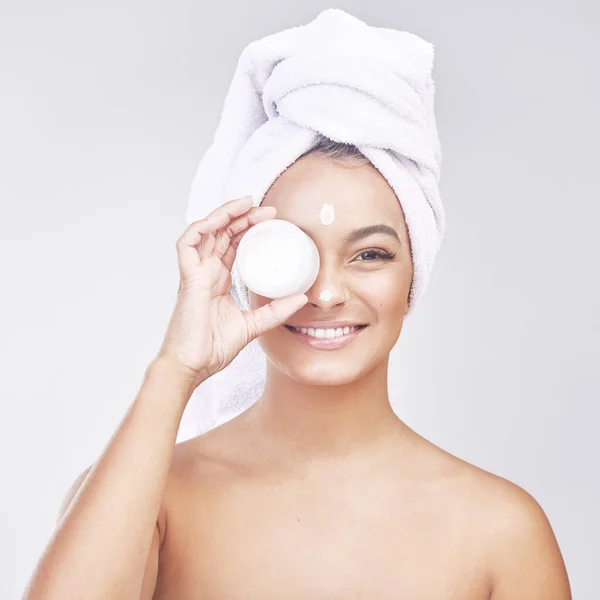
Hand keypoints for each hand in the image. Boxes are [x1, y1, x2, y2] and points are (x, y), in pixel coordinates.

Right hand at [156, 195, 307, 387]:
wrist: (193, 365)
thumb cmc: (213, 348)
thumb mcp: (253, 325)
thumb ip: (275, 311)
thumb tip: (301, 298)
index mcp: (218, 280)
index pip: (232, 244)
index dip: (248, 228)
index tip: (271, 220)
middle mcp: (206, 272)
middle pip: (221, 233)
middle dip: (242, 216)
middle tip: (266, 210)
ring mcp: (195, 273)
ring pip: (205, 231)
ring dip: (224, 214)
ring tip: (246, 204)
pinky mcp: (188, 278)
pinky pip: (187, 243)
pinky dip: (201, 227)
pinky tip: (219, 219)